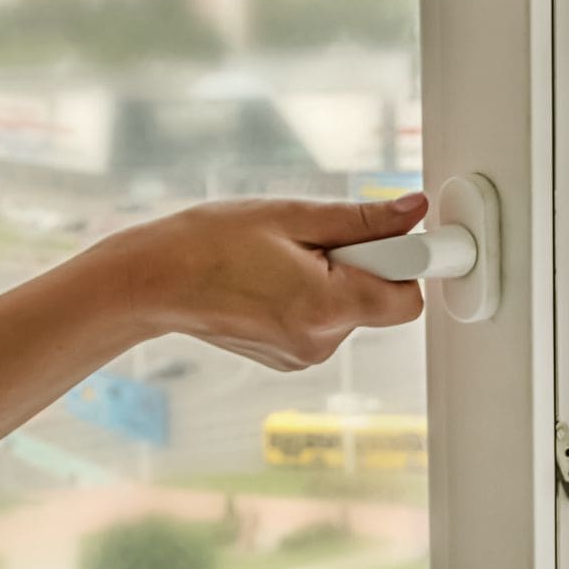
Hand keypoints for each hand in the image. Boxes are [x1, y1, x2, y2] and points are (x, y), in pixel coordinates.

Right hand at [96, 194, 428, 369]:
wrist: (154, 281)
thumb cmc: (210, 243)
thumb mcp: (292, 216)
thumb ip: (362, 218)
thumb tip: (414, 211)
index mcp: (326, 307)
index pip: (409, 299)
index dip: (406, 263)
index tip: (399, 239)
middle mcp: (321, 342)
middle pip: (381, 300)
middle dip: (363, 264)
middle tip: (314, 242)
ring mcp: (304, 356)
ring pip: (352, 309)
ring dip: (334, 279)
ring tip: (282, 260)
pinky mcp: (291, 357)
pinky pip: (326, 320)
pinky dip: (314, 296)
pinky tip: (272, 280)